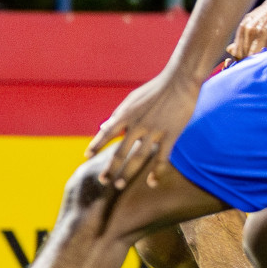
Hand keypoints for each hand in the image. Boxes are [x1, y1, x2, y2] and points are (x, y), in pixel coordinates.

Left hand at [86, 69, 200, 189]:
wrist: (180, 81)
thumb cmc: (154, 90)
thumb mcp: (132, 99)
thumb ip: (118, 115)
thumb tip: (103, 127)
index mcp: (126, 114)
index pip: (107, 132)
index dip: (96, 144)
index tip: (86, 156)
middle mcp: (138, 124)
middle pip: (121, 151)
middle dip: (110, 168)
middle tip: (102, 181)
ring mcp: (154, 131)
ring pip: (138, 158)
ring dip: (127, 173)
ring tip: (118, 186)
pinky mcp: (171, 135)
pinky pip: (162, 158)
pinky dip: (156, 172)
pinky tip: (151, 183)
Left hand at [229, 0, 266, 59]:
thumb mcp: (253, 22)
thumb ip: (242, 37)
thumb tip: (229, 50)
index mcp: (243, 27)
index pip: (237, 52)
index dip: (240, 61)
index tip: (245, 66)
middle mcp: (250, 29)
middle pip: (244, 55)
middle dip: (248, 62)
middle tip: (256, 65)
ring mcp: (261, 30)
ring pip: (255, 54)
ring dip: (258, 60)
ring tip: (264, 60)